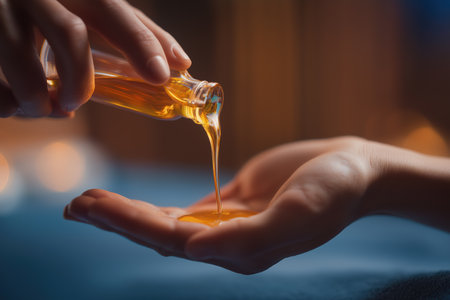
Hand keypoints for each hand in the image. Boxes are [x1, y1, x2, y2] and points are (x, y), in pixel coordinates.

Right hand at [0, 0, 190, 117]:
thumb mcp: (90, 10)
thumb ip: (134, 32)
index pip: (112, 10)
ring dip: (38, 100)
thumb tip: (181, 62)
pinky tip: (14, 106)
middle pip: (70, 35)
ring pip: (25, 65)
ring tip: (42, 108)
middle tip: (75, 103)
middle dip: (80, 80)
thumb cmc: (50, 12)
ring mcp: (0, 13)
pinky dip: (7, 105)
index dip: (139, 42)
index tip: (161, 75)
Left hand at [65, 137, 449, 273]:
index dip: (133, 222)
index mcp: (243, 250)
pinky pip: (181, 212)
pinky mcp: (227, 206)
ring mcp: (225, 226)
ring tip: (87, 203)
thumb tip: (195, 250)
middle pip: (161, 234)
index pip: (175, 240)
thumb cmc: (334, 188)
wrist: (350, 169)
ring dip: (126, 213)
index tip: (94, 206)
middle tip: (76, 205)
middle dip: (117, 219)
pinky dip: (150, 207)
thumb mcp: (304, 209)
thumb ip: (253, 236)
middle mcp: (227, 244)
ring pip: (165, 223)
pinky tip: (124, 205)